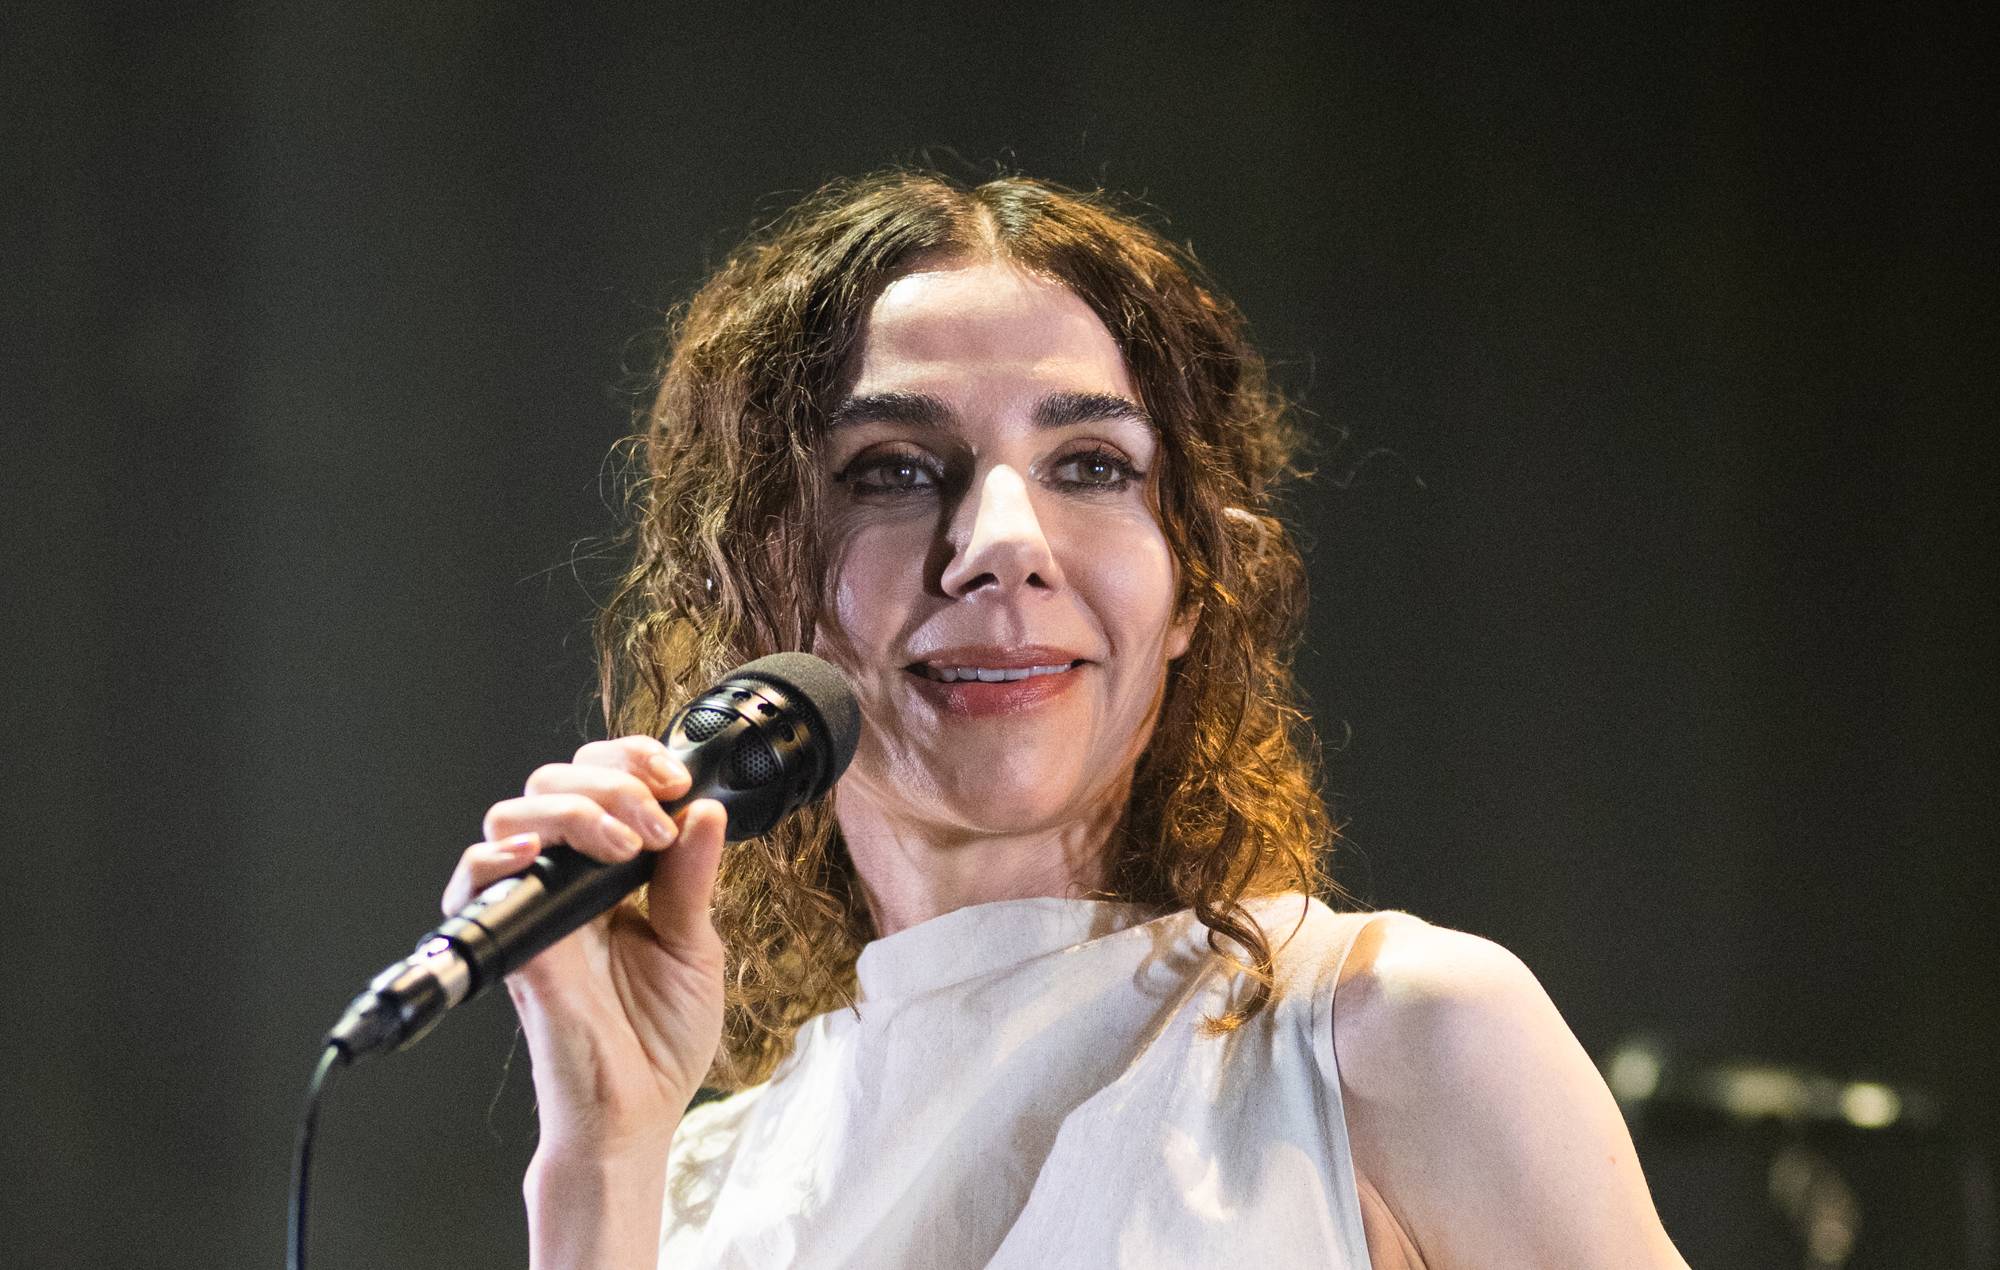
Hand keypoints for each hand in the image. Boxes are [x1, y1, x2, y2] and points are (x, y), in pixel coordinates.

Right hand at [443, 736, 727, 1161]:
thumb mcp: (695, 946)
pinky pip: (473, 884)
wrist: (636, 1112)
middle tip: (654, 823)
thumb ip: (692, 879)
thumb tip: (703, 812)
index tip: (675, 781)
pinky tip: (537, 856)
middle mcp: (565, 882)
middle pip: (553, 782)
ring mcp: (534, 911)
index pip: (600, 780)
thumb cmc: (659, 1040)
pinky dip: (495, 857)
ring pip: (512, 814)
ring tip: (623, 845)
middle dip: (611, 780)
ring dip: (572, 810)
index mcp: (609, 874)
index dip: (633, 760)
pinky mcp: (512, 945)